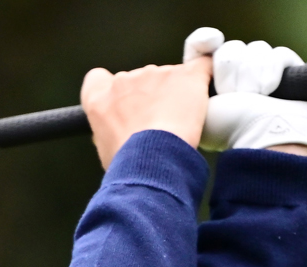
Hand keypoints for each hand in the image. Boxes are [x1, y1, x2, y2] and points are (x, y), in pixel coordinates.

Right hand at [80, 54, 212, 170]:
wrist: (154, 157)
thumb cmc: (128, 161)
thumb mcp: (105, 149)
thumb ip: (109, 131)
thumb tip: (118, 133)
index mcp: (100, 97)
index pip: (98, 78)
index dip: (112, 89)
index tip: (122, 102)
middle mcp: (124, 80)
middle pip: (138, 79)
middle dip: (149, 95)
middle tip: (158, 122)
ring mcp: (156, 74)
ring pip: (168, 77)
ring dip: (174, 93)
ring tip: (181, 121)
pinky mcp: (186, 75)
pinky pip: (202, 66)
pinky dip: (205, 75)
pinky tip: (208, 87)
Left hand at [186, 30, 306, 162]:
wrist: (266, 135)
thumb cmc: (229, 126)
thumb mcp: (198, 104)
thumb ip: (191, 76)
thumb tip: (202, 54)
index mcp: (210, 85)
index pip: (203, 47)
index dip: (204, 42)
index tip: (210, 41)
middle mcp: (237, 77)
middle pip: (231, 48)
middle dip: (230, 69)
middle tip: (233, 93)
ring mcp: (264, 74)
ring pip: (255, 49)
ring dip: (251, 73)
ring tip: (255, 95)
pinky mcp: (289, 71)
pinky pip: (278, 54)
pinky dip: (273, 70)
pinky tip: (269, 89)